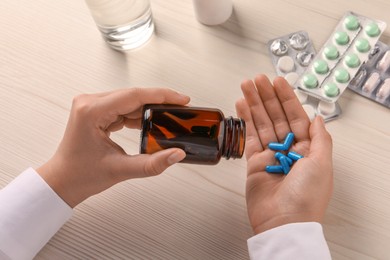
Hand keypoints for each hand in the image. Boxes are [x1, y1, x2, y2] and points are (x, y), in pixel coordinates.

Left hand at [37, 88, 189, 207]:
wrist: (62, 181)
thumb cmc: (80, 175)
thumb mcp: (120, 170)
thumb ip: (152, 164)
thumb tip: (176, 154)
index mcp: (91, 111)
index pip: (134, 96)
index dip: (161, 96)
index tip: (181, 99)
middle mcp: (89, 103)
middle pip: (133, 96)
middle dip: (159, 102)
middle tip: (180, 110)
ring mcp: (91, 105)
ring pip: (129, 101)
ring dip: (149, 110)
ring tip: (169, 119)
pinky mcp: (95, 111)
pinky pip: (123, 107)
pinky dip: (138, 115)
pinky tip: (151, 124)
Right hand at [235, 75, 332, 234]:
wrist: (283, 222)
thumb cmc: (306, 196)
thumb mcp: (322, 163)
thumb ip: (319, 137)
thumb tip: (317, 117)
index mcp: (307, 148)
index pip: (296, 116)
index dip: (286, 98)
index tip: (277, 82)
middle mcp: (288, 149)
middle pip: (276, 116)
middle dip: (267, 96)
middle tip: (257, 79)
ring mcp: (270, 155)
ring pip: (261, 123)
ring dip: (254, 104)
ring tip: (246, 86)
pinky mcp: (254, 162)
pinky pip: (249, 137)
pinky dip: (245, 120)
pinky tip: (241, 106)